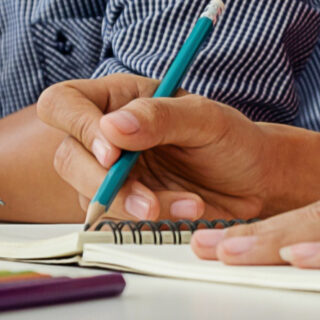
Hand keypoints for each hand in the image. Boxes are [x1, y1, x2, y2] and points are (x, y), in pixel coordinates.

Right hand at [38, 74, 285, 221]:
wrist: (255, 181)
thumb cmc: (232, 139)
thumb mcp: (205, 118)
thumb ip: (160, 117)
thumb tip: (113, 128)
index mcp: (116, 98)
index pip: (63, 104)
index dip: (78, 128)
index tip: (113, 153)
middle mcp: (105, 135)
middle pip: (67, 158)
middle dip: (103, 183)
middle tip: (147, 199)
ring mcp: (110, 174)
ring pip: (89, 196)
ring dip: (134, 207)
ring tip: (190, 203)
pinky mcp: (123, 207)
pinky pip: (117, 220)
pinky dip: (151, 221)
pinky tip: (187, 209)